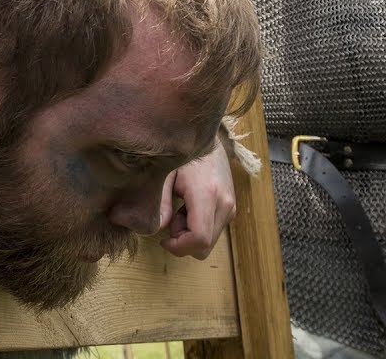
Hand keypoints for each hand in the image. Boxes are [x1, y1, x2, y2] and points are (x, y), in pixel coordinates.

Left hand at [157, 142, 235, 258]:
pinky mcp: (231, 208)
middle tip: (170, 217)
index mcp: (206, 194)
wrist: (207, 138)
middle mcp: (224, 204)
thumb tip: (154, 229)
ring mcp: (231, 207)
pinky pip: (213, 231)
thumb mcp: (164, 174)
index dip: (179, 247)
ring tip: (179, 208)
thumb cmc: (183, 153)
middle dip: (183, 241)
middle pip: (205, 246)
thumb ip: (159, 202)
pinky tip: (188, 206)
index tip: (163, 240)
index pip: (200, 238)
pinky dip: (198, 227)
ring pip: (210, 242)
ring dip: (190, 234)